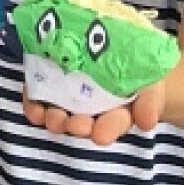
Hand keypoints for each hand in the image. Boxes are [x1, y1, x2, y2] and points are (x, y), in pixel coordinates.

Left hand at [22, 80, 164, 146]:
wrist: (114, 48)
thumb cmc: (134, 69)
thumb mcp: (149, 80)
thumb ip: (150, 100)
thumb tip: (147, 123)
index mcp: (120, 110)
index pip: (115, 123)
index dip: (108, 129)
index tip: (100, 136)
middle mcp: (92, 110)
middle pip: (85, 122)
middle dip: (78, 126)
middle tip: (75, 125)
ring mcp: (68, 99)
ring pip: (60, 114)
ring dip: (55, 119)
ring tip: (53, 119)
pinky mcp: (48, 86)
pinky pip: (38, 99)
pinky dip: (34, 106)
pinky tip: (33, 111)